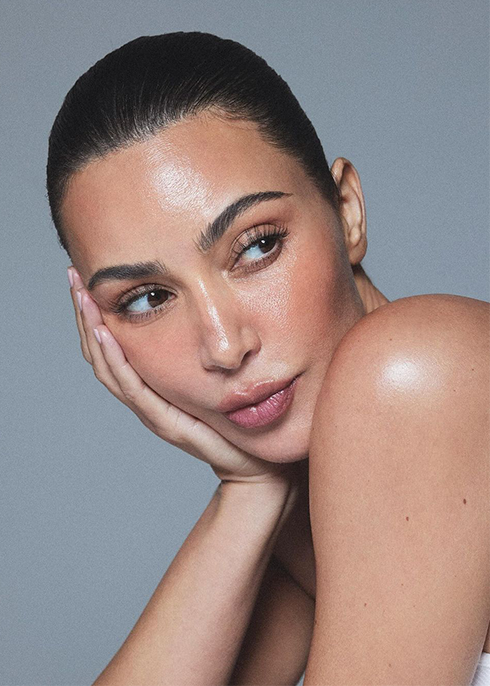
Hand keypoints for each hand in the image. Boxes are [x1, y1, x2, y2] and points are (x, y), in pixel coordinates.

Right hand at [67, 267, 301, 493]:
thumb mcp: (211, 380)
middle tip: (73, 278)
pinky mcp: (166, 423)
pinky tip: (106, 333)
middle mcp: (144, 399)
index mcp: (151, 388)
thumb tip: (202, 313)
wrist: (253, 465)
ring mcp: (152, 412)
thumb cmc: (235, 422)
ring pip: (109, 369)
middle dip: (85, 315)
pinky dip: (116, 360)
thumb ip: (199, 356)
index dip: (95, 317)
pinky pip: (134, 388)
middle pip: (101, 355)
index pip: (111, 348)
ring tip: (82, 297)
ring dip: (93, 330)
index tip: (85, 282)